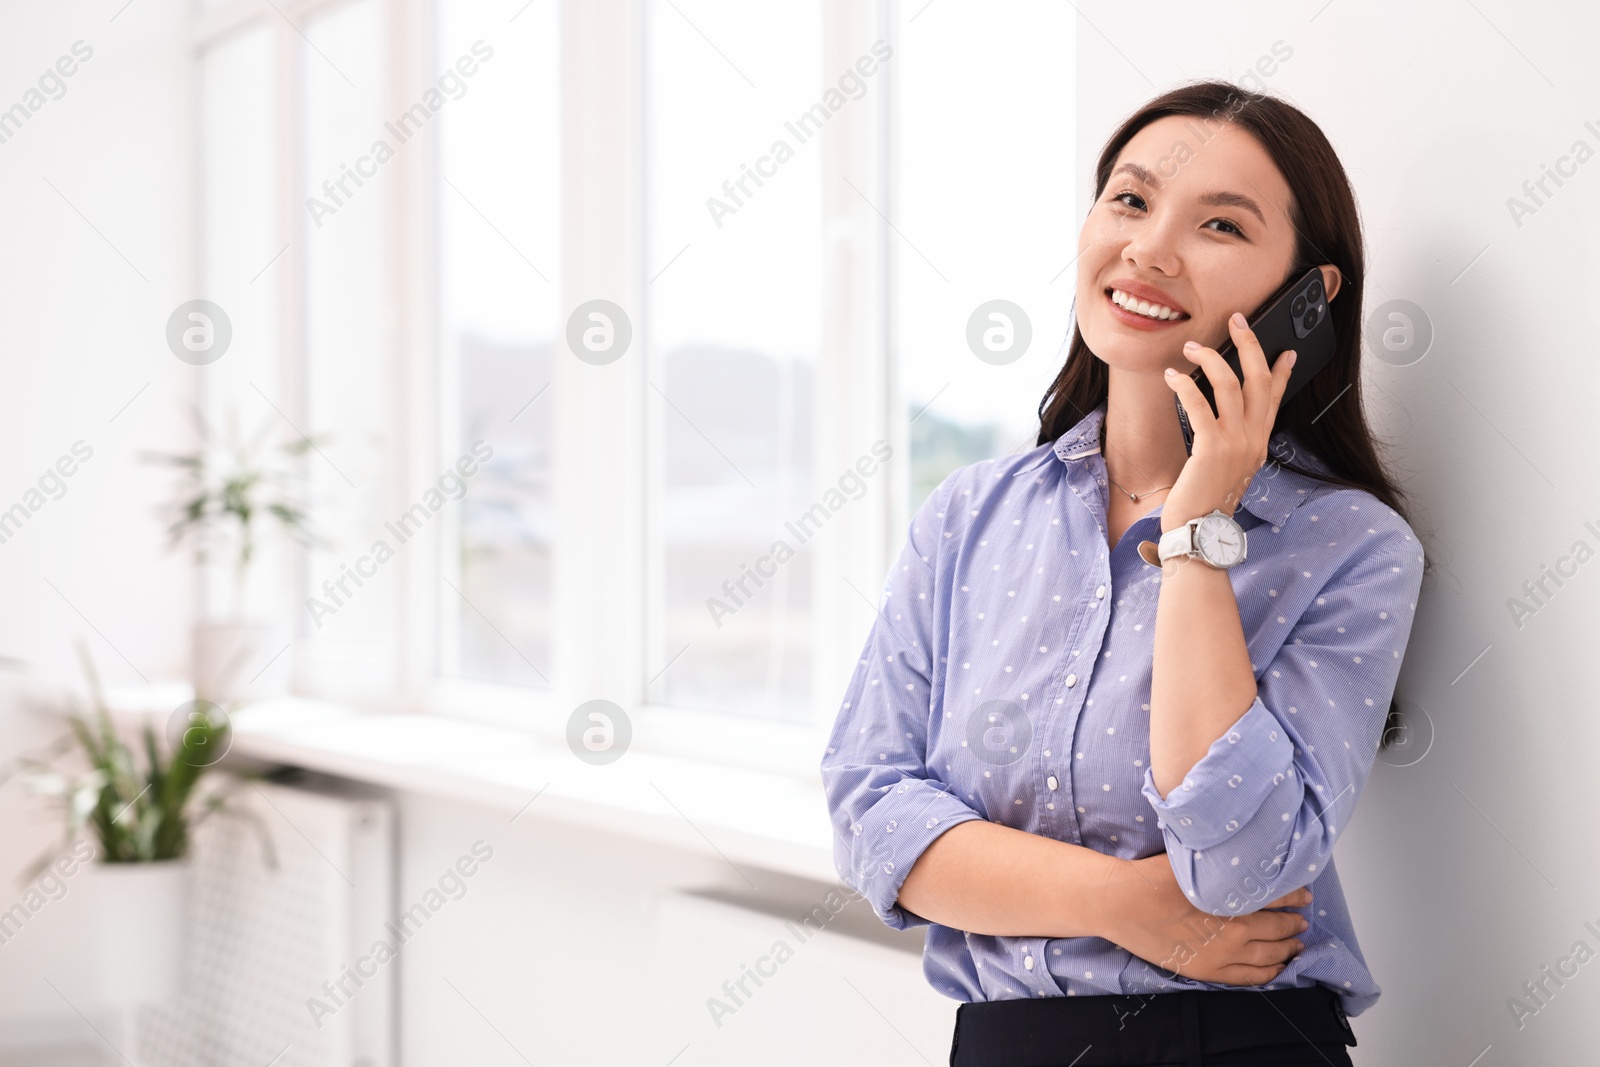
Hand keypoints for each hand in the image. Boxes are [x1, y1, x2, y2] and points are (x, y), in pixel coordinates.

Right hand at [1106, 854, 1310, 985]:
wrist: (1120, 903)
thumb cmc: (1152, 877)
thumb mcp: (1193, 860)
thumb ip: (1223, 865)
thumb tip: (1247, 858)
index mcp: (1232, 899)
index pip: (1276, 898)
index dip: (1294, 896)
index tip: (1304, 894)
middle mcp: (1234, 929)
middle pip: (1277, 928)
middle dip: (1293, 924)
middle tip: (1303, 920)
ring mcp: (1221, 954)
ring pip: (1268, 956)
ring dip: (1287, 950)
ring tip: (1297, 945)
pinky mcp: (1207, 970)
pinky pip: (1247, 977)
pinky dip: (1268, 973)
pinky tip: (1277, 968)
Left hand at [1161, 312, 1296, 532]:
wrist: (1199, 530)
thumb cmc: (1205, 501)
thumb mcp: (1227, 469)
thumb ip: (1231, 444)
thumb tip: (1221, 422)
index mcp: (1258, 443)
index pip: (1276, 398)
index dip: (1281, 372)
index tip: (1286, 351)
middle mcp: (1252, 439)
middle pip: (1259, 380)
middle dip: (1250, 345)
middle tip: (1238, 321)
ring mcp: (1235, 442)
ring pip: (1231, 385)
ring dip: (1211, 359)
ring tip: (1192, 348)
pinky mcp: (1212, 447)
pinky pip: (1200, 404)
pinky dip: (1185, 385)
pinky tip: (1173, 377)